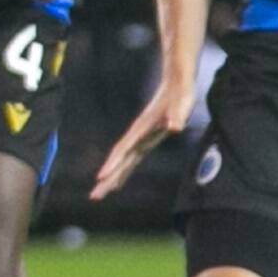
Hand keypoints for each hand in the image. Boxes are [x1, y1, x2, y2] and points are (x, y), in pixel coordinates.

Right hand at [91, 71, 197, 199]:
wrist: (177, 80)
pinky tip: (119, 180)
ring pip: (123, 161)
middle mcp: (138, 134)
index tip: (102, 177)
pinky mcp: (147, 138)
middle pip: (119, 159)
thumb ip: (178, 115)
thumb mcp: (183, 102)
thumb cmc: (181, 92)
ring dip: (112, 177)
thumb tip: (176, 127)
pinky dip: (123, 170)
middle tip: (94, 196)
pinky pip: (131, 159)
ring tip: (100, 194)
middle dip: (107, 178)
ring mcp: (141, 137)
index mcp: (143, 128)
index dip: (114, 163)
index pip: (125, 148)